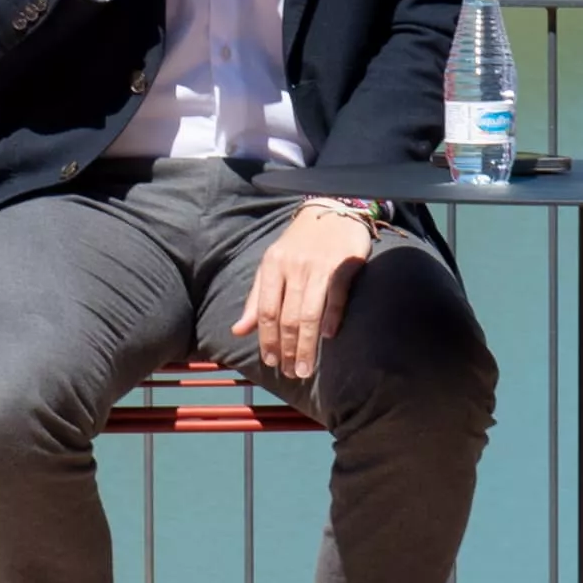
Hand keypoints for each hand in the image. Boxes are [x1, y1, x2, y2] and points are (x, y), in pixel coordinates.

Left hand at [240, 200, 373, 382]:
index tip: (270, 363)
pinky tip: (328, 337)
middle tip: (291, 373)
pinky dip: (332, 318)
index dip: (267, 340)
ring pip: (309, 313)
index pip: (267, 311)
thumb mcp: (272, 266)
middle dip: (287, 349)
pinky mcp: (344, 263)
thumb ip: (257, 299)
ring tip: (306, 368)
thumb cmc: (298, 243)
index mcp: (273, 266)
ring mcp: (319, 266)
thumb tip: (238, 331)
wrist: (332, 209)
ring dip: (306, 345)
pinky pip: (336, 296)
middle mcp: (294, 267)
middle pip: (287, 317)